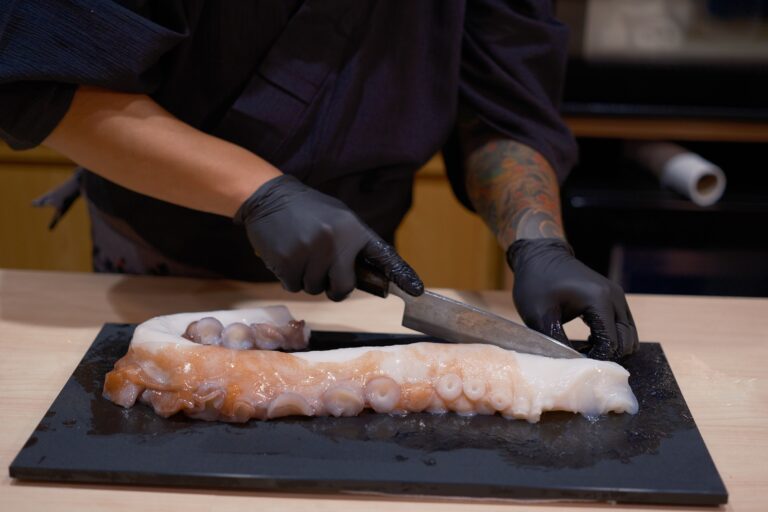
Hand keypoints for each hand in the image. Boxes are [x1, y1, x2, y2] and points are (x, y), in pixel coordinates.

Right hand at [235, 175, 422, 300]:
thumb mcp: (338, 218)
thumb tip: (367, 276)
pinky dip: (289, 277)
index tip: (417, 291)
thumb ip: (353, 244)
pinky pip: (293, 286)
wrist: (268, 195)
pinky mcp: (288, 260)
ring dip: (308, 279)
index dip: (401, 275)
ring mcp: (311, 251)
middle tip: (324, 273)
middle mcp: (336, 241)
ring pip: (315, 288)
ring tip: (301, 252)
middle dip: (334, 287)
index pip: (383, 256)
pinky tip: (287, 254)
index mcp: (353, 229)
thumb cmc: (308, 211)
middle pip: (343, 288)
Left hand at [507, 238, 638, 360]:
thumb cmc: (536, 283)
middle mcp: (615, 297)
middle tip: (581, 356)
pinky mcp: (615, 297)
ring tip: (585, 348)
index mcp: (599, 300)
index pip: (611, 343)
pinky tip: (590, 339)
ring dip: (612, 347)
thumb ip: (556, 341)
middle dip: (607, 355)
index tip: (576, 363)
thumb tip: (572, 364)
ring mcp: (618, 296)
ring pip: (629, 335)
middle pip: (626, 341)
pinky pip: (624, 325)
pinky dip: (613, 337)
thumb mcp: (539, 315)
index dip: (596, 359)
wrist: (540, 257)